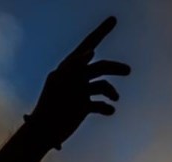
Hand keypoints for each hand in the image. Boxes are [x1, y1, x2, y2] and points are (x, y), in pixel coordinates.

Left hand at [26, 16, 130, 149]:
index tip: (113, 20)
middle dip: (114, 68)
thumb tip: (92, 52)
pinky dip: (106, 107)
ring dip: (111, 91)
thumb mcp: (61, 83)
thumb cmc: (49, 106)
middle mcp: (76, 78)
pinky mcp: (83, 107)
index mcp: (69, 68)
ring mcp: (80, 92)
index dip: (100, 32)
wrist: (43, 132)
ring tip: (115, 99)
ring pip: (103, 86)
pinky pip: (100, 103)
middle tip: (128, 71)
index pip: (88, 45)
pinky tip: (109, 111)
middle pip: (100, 67)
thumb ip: (75, 65)